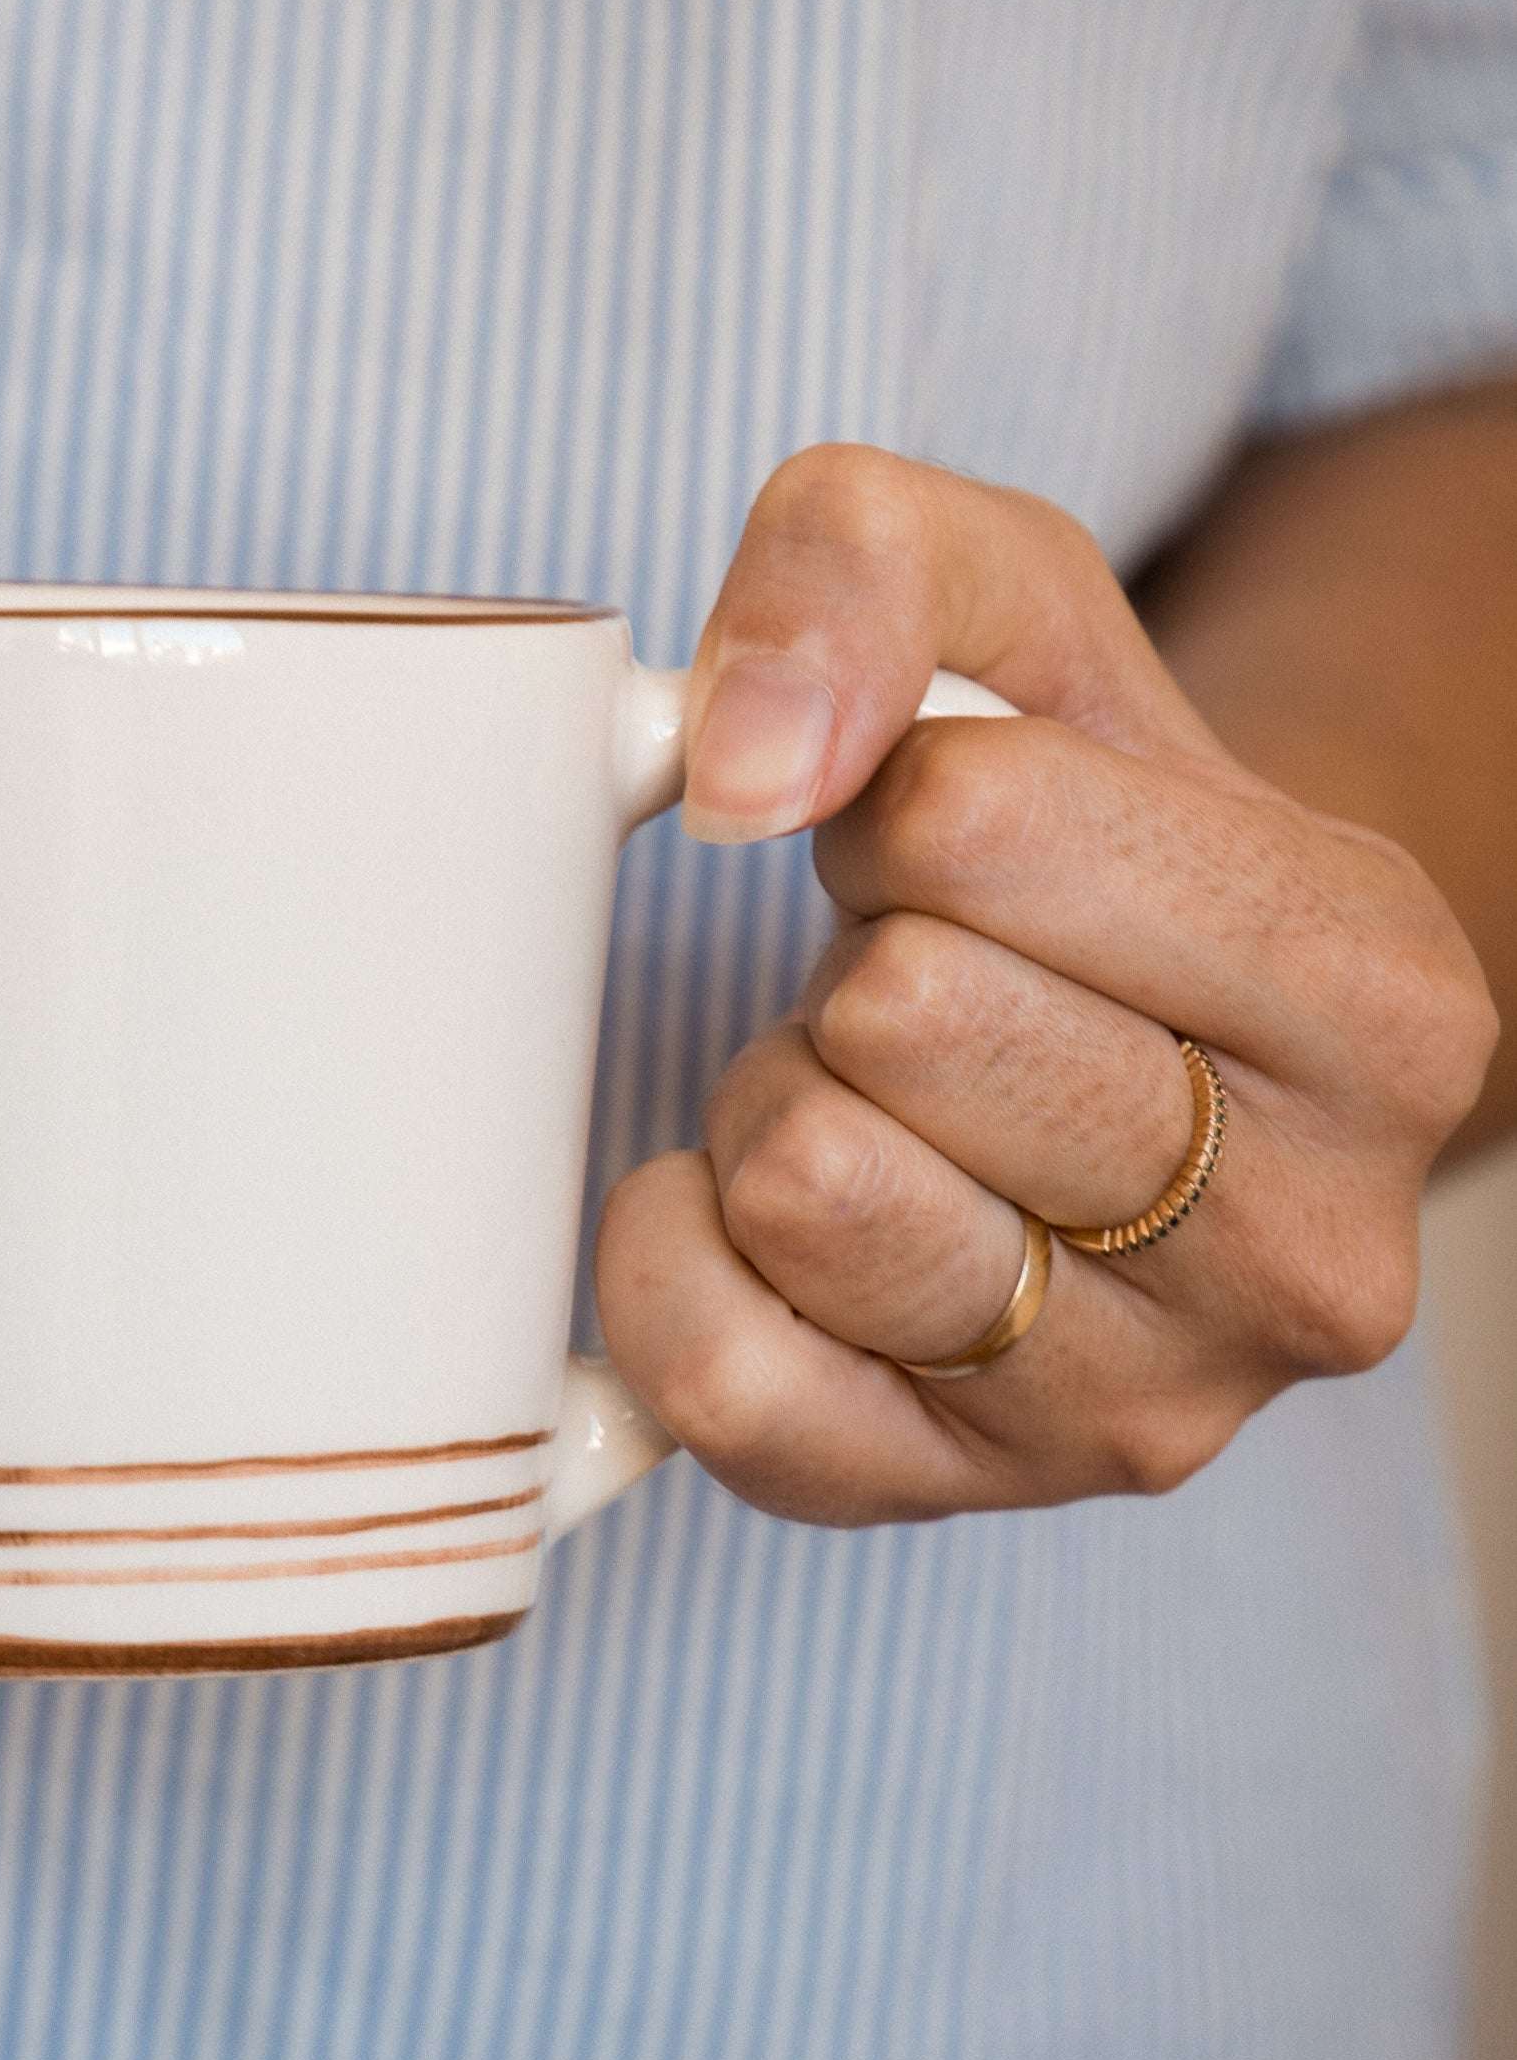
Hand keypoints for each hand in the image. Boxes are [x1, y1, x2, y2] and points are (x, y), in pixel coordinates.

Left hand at [594, 445, 1499, 1524]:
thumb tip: (742, 763)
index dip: (898, 799)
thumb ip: (867, 561)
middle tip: (929, 986)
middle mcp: (1314, 1251)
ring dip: (782, 1100)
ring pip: (808, 1187)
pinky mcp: (957, 1498)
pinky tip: (766, 1212)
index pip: (972, 827)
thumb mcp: (1009, 605)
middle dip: (859, 960)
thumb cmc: (1068, 827)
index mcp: (1383, 1000)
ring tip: (887, 1101)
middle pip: (898, 1017)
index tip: (962, 844)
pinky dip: (677, 1249)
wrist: (1109, 1052)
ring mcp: (1148, 1411)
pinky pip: (716, 1368)